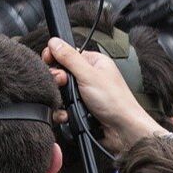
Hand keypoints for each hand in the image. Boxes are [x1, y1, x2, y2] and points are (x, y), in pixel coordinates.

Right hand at [43, 38, 167, 152]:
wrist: (123, 131)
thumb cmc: (115, 102)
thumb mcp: (88, 75)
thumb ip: (69, 58)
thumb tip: (54, 42)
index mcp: (93, 62)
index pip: (67, 53)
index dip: (55, 57)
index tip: (49, 61)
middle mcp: (88, 77)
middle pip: (61, 73)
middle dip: (58, 80)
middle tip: (63, 84)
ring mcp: (84, 94)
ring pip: (60, 92)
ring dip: (60, 99)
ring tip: (68, 102)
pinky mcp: (80, 109)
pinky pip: (63, 107)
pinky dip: (63, 112)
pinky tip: (68, 114)